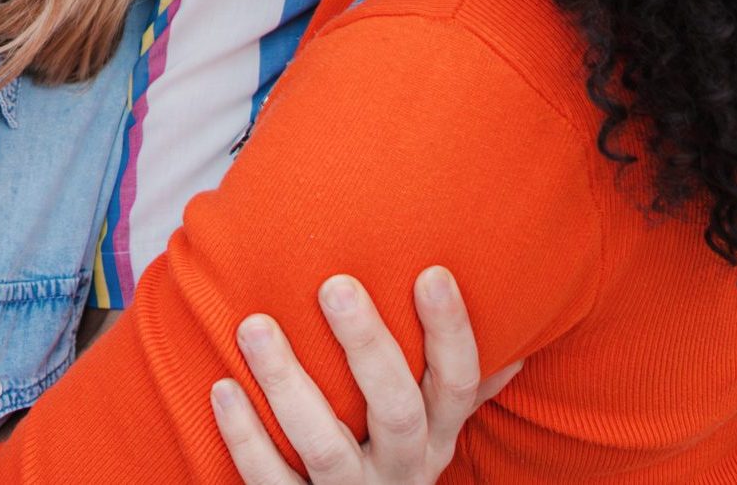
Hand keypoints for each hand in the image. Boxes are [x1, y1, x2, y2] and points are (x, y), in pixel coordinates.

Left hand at [211, 267, 522, 484]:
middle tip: (335, 285)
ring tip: (253, 326)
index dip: (451, 332)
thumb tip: (514, 320)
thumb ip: (461, 380)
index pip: (458, 383)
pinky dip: (245, 438)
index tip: (432, 272)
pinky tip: (222, 389)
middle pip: (396, 410)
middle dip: (367, 348)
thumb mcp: (435, 427)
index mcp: (436, 434)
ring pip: (325, 446)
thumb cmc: (394, 457)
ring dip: (287, 384)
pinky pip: (271, 482)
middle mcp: (403, 468)